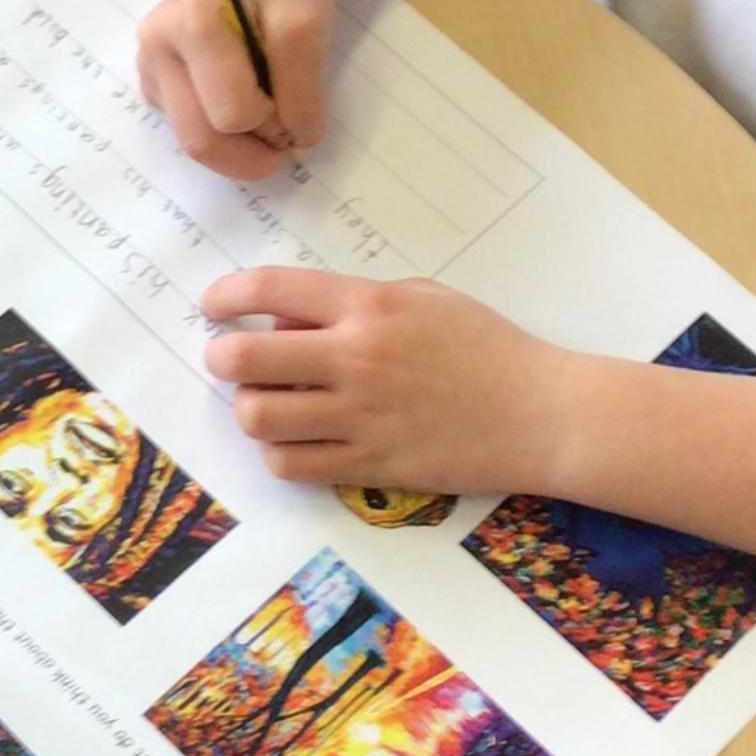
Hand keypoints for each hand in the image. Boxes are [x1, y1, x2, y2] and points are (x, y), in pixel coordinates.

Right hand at [136, 0, 333, 180]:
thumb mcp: (309, 27)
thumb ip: (302, 89)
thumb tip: (296, 143)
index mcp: (185, 24)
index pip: (231, 113)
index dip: (275, 120)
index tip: (298, 97)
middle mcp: (154, 50)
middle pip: (199, 140)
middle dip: (253, 150)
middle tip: (289, 134)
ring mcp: (150, 72)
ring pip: (195, 143)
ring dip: (242, 145)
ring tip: (270, 111)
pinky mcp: (156, 89)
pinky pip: (193, 133)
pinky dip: (228, 135)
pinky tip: (245, 98)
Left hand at [204, 265, 578, 494]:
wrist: (540, 412)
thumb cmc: (485, 347)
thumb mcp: (424, 297)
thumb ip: (355, 302)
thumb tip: (289, 323)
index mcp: (370, 307)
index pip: (271, 289)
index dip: (226, 295)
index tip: (214, 305)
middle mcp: (356, 359)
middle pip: (244, 360)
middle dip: (221, 356)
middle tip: (228, 360)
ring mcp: (360, 418)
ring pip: (258, 418)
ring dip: (250, 409)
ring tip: (267, 404)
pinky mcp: (370, 466)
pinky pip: (292, 465)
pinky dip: (279, 452)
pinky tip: (295, 441)